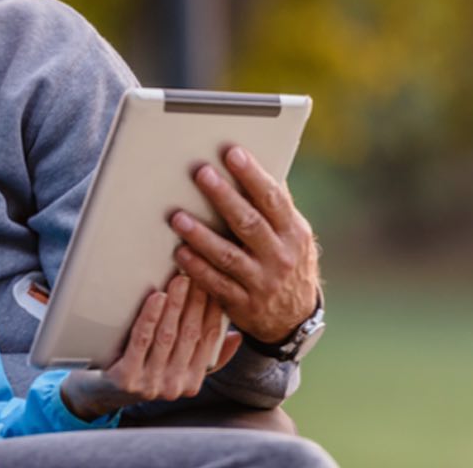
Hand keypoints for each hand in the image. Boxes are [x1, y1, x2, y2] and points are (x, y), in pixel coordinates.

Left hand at [59, 275, 241, 420]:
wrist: (105, 392)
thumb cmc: (146, 370)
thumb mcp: (179, 367)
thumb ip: (209, 356)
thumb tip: (236, 336)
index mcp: (192, 382)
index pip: (209, 340)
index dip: (213, 310)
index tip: (214, 285)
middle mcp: (175, 386)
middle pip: (189, 334)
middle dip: (195, 301)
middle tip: (197, 274)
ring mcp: (151, 383)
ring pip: (167, 336)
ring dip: (176, 305)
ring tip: (180, 280)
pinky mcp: (127, 378)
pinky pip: (141, 341)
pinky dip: (150, 318)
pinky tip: (157, 298)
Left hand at [171, 146, 320, 344]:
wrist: (295, 319)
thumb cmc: (288, 261)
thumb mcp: (293, 235)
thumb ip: (276, 205)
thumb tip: (261, 163)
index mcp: (294, 233)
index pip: (273, 199)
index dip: (253, 175)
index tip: (233, 153)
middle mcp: (280, 257)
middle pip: (249, 223)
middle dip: (224, 197)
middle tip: (201, 173)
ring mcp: (261, 282)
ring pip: (228, 256)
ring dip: (201, 235)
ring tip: (177, 217)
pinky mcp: (243, 304)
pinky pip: (216, 284)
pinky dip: (196, 267)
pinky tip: (179, 251)